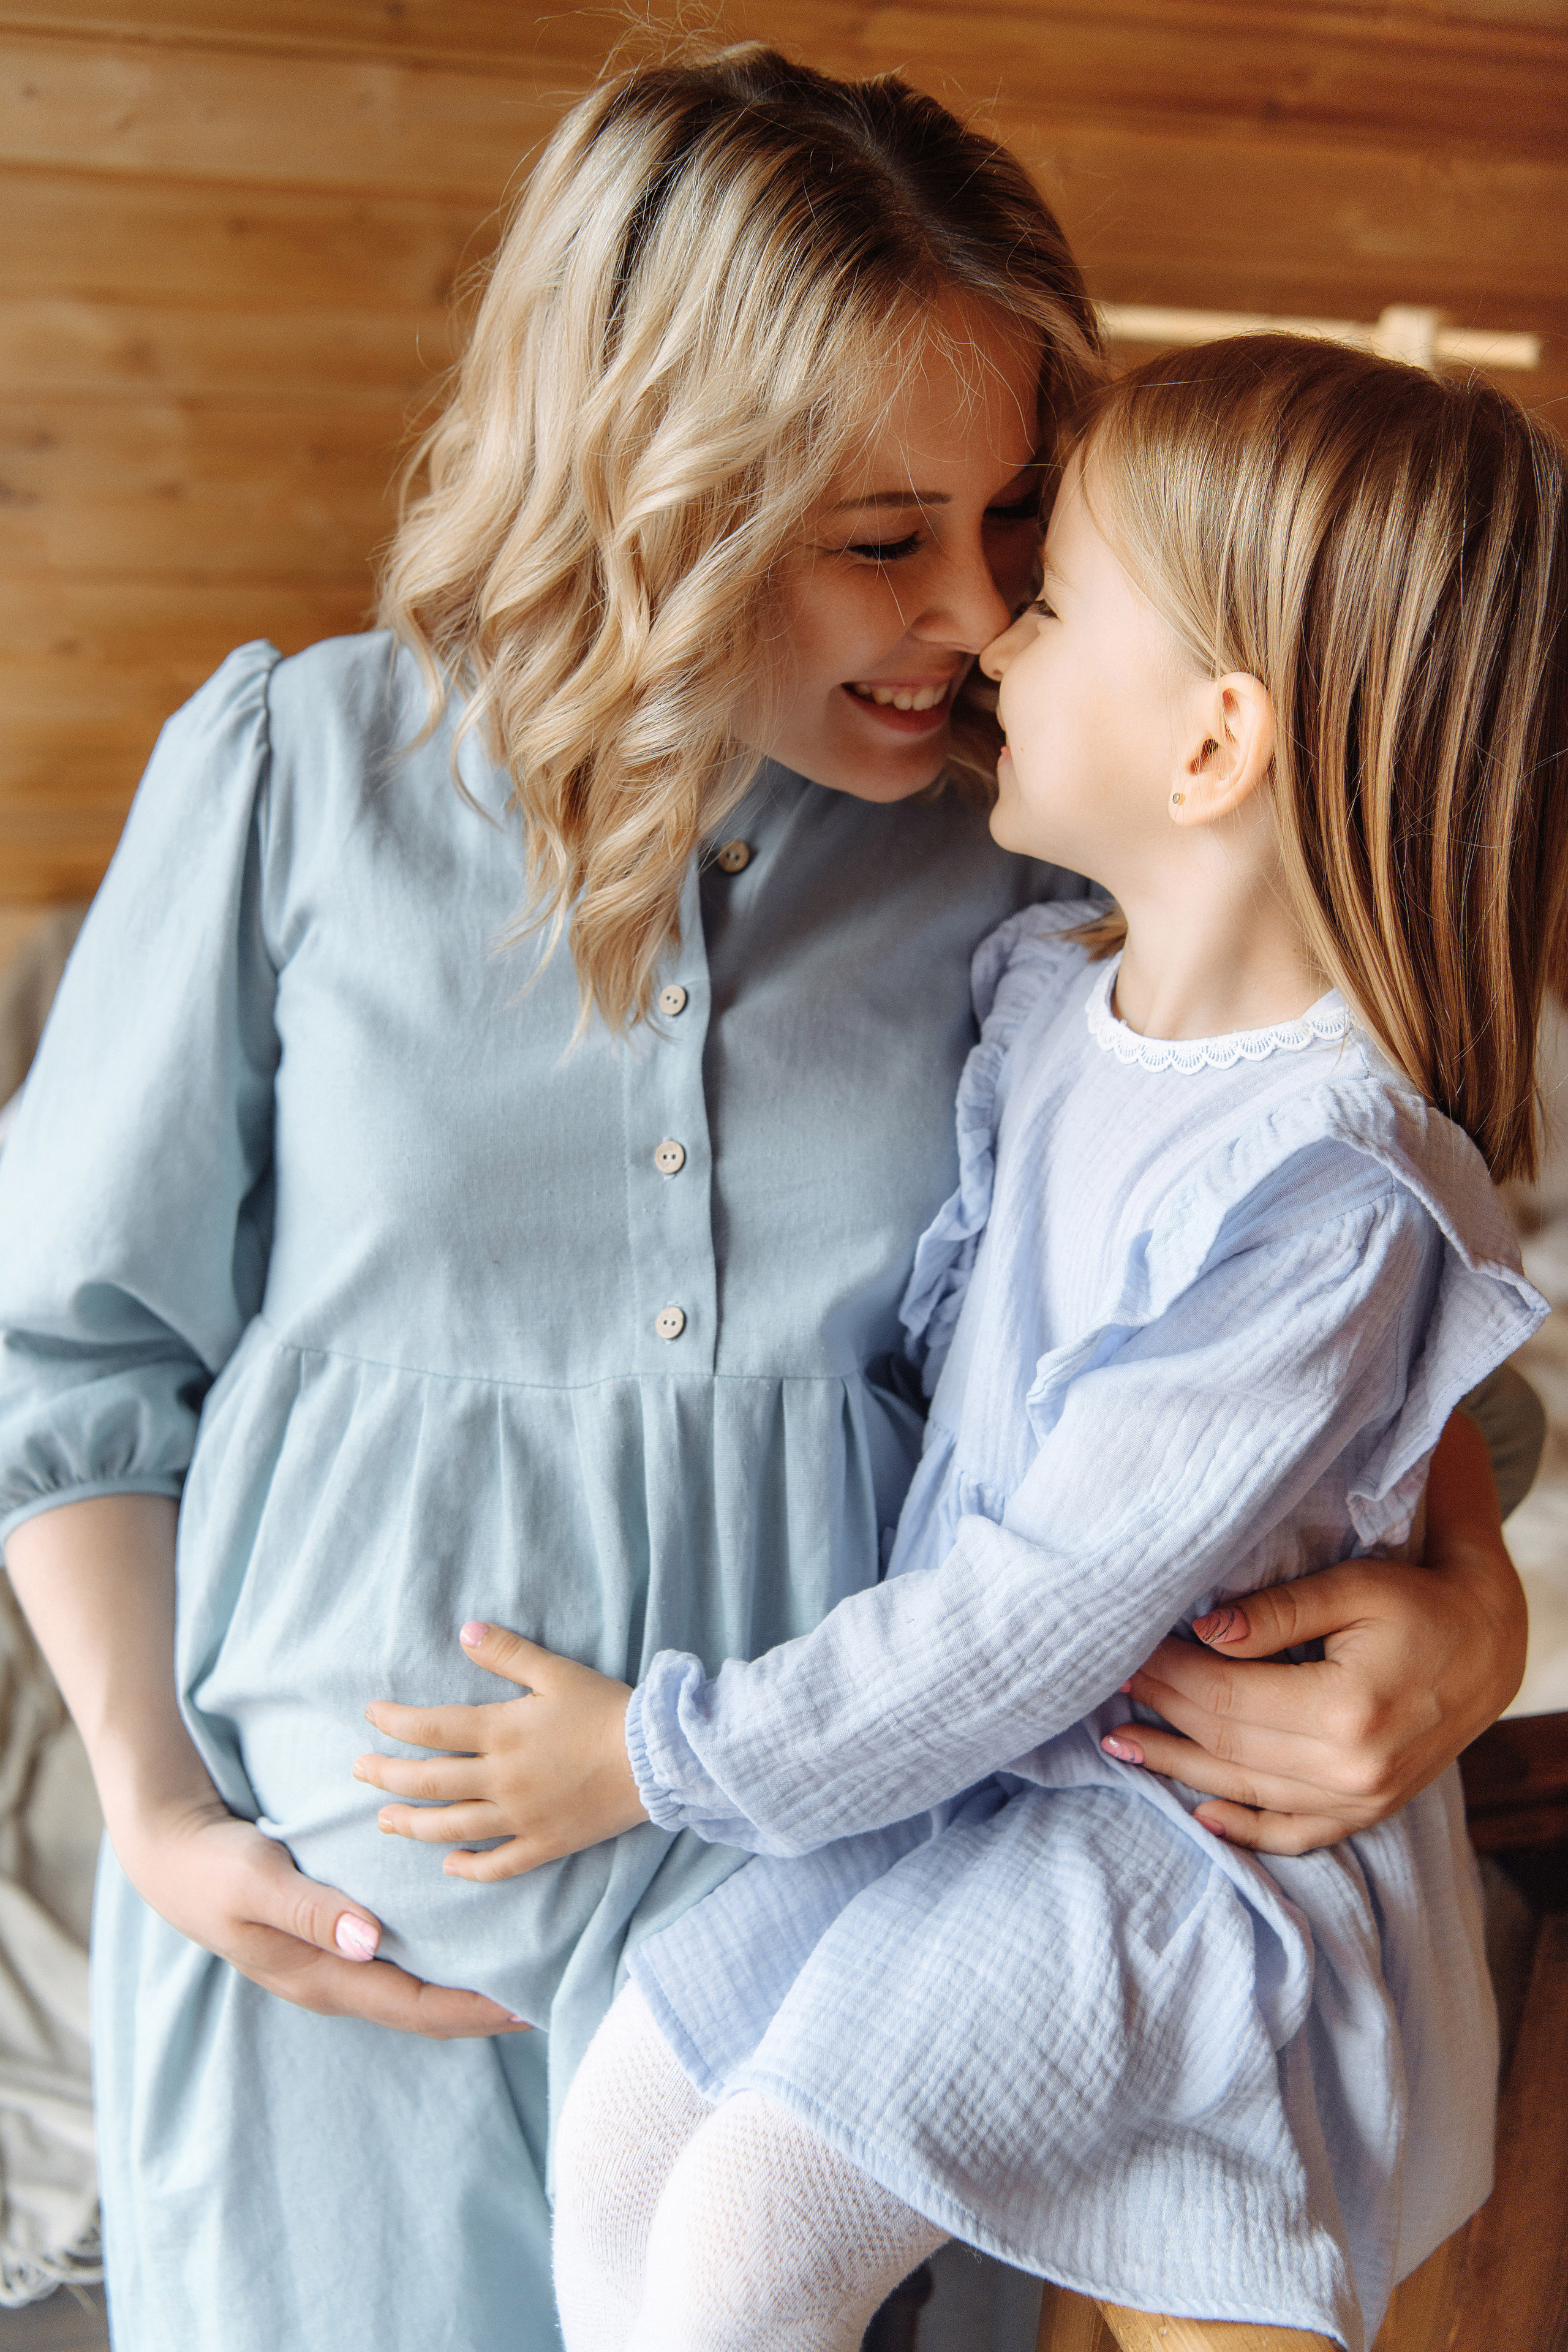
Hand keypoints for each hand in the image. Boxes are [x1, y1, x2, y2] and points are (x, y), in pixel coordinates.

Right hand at [114, 1794, 529, 2037]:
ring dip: (465, 1986)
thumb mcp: (259, 1883)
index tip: (526, 2003)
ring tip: (523, 1970)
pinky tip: (469, 1937)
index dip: (472, 2010)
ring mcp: (333, 1962)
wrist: (172, 1854)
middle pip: (423, 2008)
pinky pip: (398, 1961)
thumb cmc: (214, 1867)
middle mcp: (334, 1980)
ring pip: (413, 1988)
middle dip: (483, 2008)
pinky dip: (438, 1959)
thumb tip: (369, 1941)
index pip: (413, 2007)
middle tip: (546, 1993)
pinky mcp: (333, 1938)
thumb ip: (312, 1910)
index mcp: (321, 1977)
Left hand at [357, 1622, 649, 1882]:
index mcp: (501, 1732)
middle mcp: (502, 1779)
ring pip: (451, 1827)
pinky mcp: (544, 1844)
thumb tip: (464, 1631)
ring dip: (412, 1824)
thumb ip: (507, 1652)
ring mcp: (520, 1817)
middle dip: (387, 1775)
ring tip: (385, 1820)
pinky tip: (449, 1865)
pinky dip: (469, 1867)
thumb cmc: (607, 1708)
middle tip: (360, 1770)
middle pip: (429, 1782)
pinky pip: (497, 1864)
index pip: (431, 1728)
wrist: (657, 1758)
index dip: (394, 1722)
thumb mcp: (557, 1671)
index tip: (371, 1716)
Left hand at [1102, 1409, 1526, 1854]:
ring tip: (1123, 1746)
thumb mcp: (1352, 1588)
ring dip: (1179, 1768)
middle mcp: (1350, 1770)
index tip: (1130, 1651)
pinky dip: (1243, 1827)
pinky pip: (1292, 1834)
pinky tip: (1199, 1812)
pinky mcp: (1366, 1813)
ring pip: (1245, 1791)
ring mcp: (1360, 1801)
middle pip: (1226, 1744)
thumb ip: (1277, 1611)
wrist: (1487, 1647)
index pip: (1225, 1698)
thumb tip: (1205, 1629)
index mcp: (1345, 1710)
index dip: (1169, 1675)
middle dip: (1163, 1712)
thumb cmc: (1418, 1604)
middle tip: (1111, 1688)